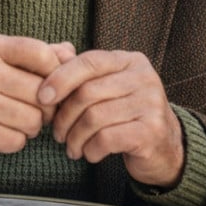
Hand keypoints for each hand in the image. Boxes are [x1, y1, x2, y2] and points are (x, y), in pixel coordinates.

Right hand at [0, 35, 69, 153]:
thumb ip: (31, 53)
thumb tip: (70, 52)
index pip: (41, 53)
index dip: (55, 71)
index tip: (49, 82)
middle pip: (41, 92)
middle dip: (44, 105)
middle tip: (35, 107)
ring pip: (33, 120)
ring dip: (31, 125)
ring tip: (15, 119)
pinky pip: (17, 141)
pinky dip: (15, 140)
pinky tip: (1, 131)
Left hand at [38, 50, 183, 187]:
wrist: (164, 147)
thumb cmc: (125, 114)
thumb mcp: (106, 87)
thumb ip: (81, 69)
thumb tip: (55, 50)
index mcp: (130, 61)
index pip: (89, 62)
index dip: (60, 78)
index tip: (41, 97)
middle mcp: (144, 78)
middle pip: (87, 92)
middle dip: (64, 116)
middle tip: (57, 134)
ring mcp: (151, 104)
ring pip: (94, 118)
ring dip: (75, 138)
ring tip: (72, 147)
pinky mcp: (151, 131)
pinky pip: (106, 138)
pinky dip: (91, 150)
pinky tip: (90, 154)